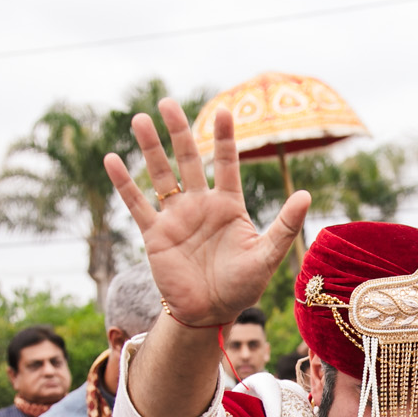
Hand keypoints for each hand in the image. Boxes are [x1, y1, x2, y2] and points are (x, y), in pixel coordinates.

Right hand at [107, 101, 310, 327]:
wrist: (211, 313)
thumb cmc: (243, 286)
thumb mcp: (267, 255)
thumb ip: (284, 225)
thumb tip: (306, 195)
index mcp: (229, 206)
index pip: (225, 163)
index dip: (224, 138)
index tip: (225, 110)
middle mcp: (200, 205)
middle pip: (187, 160)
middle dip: (178, 132)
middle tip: (167, 103)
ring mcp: (176, 218)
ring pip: (160, 175)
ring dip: (149, 148)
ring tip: (139, 119)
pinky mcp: (155, 235)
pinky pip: (137, 205)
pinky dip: (124, 184)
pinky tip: (111, 160)